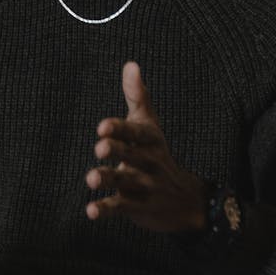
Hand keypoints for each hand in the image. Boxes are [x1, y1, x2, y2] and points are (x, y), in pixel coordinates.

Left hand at [85, 61, 207, 233]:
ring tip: (91, 178)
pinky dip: (106, 209)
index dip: (120, 129)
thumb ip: (137, 96)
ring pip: (125, 182)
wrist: (184, 200)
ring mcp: (144, 186)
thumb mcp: (149, 124)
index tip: (102, 126)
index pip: (136, 132)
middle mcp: (149, 162)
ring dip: (108, 179)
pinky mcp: (136, 207)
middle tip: (99, 146)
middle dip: (117, 151)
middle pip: (132, 155)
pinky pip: (121, 208)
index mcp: (150, 140)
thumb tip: (130, 63)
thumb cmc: (156, 153)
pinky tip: (90, 211)